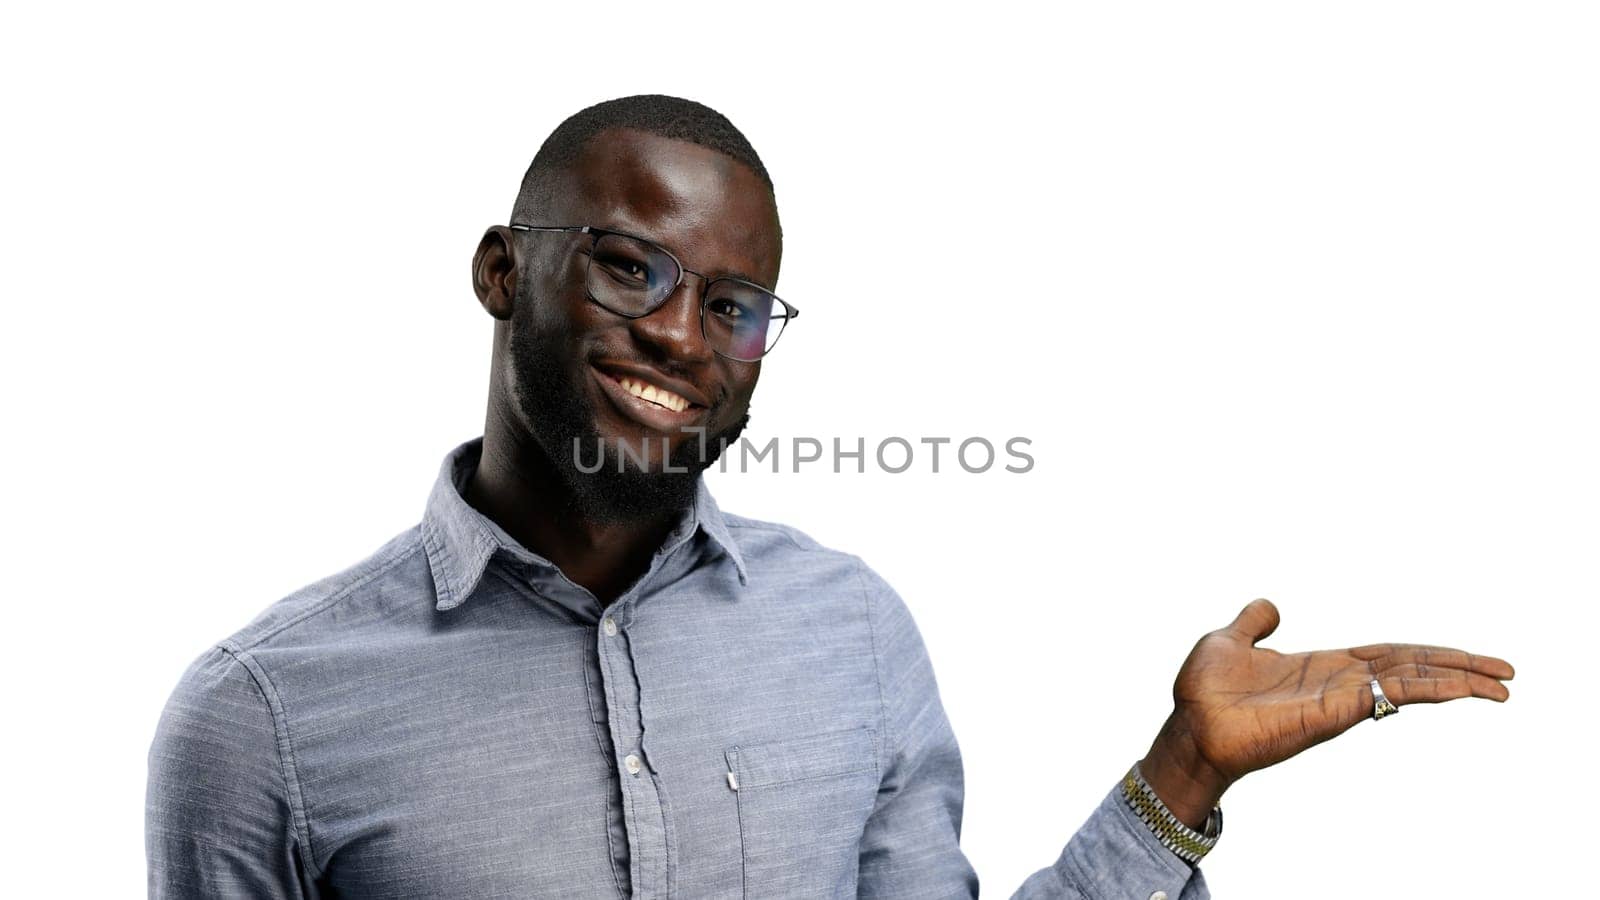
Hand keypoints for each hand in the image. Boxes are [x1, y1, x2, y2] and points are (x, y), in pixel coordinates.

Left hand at [1139, 598, 1514, 828]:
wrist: (1187, 727)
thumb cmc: (1205, 692)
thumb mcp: (1230, 640)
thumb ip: (1254, 622)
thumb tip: (1271, 606)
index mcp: (1325, 666)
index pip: (1392, 655)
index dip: (1433, 654)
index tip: (1474, 659)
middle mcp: (1339, 685)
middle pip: (1412, 670)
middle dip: (1460, 670)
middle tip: (1508, 674)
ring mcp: (1336, 703)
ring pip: (1405, 686)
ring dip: (1451, 684)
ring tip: (1496, 687)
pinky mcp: (1324, 717)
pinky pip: (1372, 700)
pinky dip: (1407, 691)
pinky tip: (1442, 687)